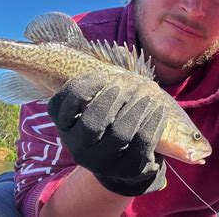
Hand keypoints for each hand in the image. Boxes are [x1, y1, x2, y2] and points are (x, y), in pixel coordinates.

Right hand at [48, 71, 166, 195]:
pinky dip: (153, 120)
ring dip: (136, 106)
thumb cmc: (107, 125)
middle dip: (112, 97)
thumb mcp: (93, 109)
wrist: (123, 165)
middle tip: (127, 80)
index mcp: (66, 129)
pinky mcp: (129, 168)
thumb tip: (115, 51)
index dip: (81, 88)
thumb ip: (96, 86)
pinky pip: (143, 141)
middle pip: (92, 123)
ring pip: (121, 133)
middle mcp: (79, 149)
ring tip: (147, 90)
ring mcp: (104, 162)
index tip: (101, 74)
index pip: (59, 108)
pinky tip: (159, 105)